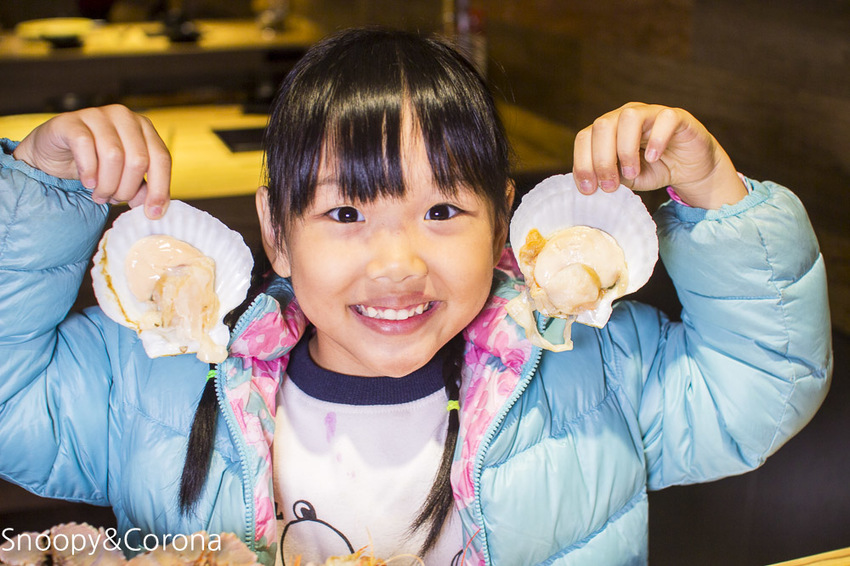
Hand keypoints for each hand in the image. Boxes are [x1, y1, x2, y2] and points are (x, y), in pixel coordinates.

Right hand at [12, 105, 170, 218]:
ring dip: (107, 184)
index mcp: (144, 128)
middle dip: (127, 189)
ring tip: (100, 195)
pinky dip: (88, 170)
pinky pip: (85, 146)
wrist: (56, 153)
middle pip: (138, 160)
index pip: (161, 158)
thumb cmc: (97, 164)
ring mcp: (98, 115)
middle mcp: (124, 117)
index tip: (153, 213)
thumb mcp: (124, 178)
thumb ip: (142, 189)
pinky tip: (88, 182)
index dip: (160, 188)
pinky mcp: (71, 121)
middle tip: (115, 200)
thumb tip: (154, 209)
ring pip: (113, 155)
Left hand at [572, 102, 746, 208]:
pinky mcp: (676, 117)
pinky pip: (665, 118)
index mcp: (608, 130)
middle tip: (610, 186)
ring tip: (632, 173)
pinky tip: (653, 158)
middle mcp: (625, 116)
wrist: (689, 169)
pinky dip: (656, 140)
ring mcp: (650, 113)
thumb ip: (609, 177)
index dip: (582, 163)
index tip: (589, 189)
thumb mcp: (626, 179)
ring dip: (625, 149)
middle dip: (602, 160)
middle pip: (602, 125)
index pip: (584, 138)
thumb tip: (591, 184)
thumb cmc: (653, 170)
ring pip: (629, 117)